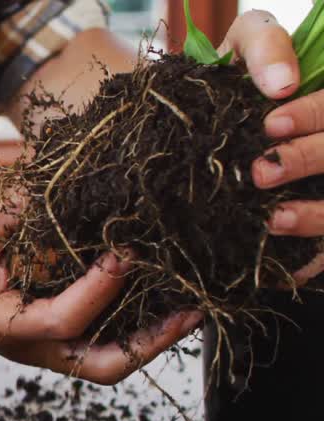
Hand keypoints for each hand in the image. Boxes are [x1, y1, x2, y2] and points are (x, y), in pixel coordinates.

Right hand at [0, 195, 201, 384]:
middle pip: (102, 365)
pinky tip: (159, 296)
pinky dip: (133, 324)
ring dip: (152, 336)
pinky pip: (100, 340)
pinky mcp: (52, 336)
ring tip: (190, 304)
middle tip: (190, 310)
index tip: (125, 251)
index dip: (100, 288)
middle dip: (151, 341)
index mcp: (5, 327)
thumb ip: (21, 208)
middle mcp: (30, 347)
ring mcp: (44, 347)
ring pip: (108, 359)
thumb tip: (69, 177)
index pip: (63, 320)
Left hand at [221, 10, 323, 282]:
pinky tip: (284, 270)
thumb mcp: (250, 45)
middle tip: (260, 171)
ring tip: (273, 220)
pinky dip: (310, 261)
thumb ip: (266, 49)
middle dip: (308, 160)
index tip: (269, 124)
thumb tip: (282, 81)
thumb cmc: (238, 77)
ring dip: (316, 216)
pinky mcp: (321, 225)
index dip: (313, 114)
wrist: (211, 114)